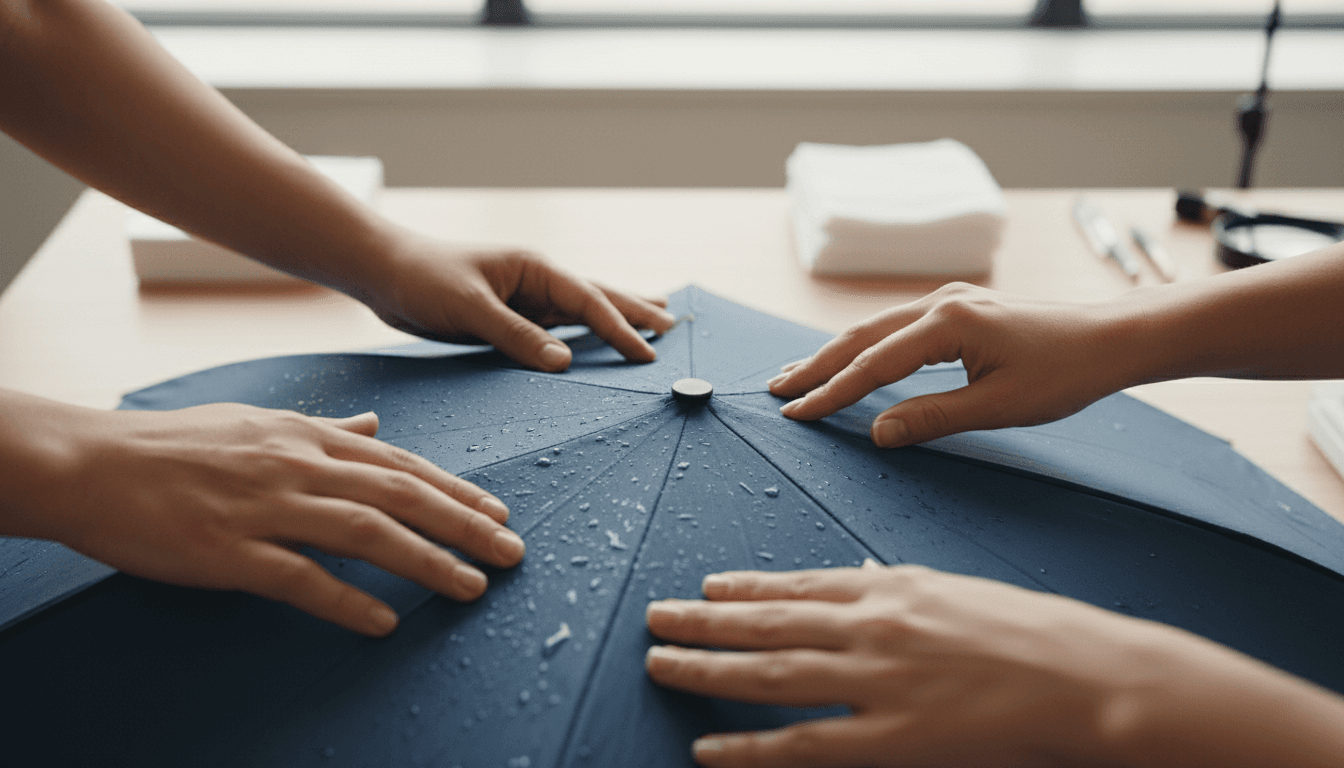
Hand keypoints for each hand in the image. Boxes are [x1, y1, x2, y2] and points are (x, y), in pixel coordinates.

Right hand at [2, 392, 525, 636]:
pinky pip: (299, 580)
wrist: (94, 463)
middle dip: (464, 525)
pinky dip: (346, 601)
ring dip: (427, 561)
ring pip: (366, 533)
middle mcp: (299, 466)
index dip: (455, 490)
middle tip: (512, 552)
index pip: (400, 465)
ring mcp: (266, 508)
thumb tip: (377, 425)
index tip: (498, 512)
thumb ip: (326, 427)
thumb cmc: (178, 444)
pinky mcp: (229, 552)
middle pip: (401, 497)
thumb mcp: (260, 422)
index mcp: (308, 437)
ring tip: (471, 587)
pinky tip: (383, 622)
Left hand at [361, 234, 676, 371]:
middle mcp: (536, 281)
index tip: (649, 353)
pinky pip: (555, 330)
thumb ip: (516, 336)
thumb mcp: (469, 308)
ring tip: (655, 321)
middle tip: (674, 326)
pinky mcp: (510, 317)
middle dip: (636, 311)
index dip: (621, 328)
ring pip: (581, 313)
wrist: (384, 272)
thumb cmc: (422, 279)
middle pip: (598, 298)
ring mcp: (525, 299)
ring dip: (616, 319)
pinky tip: (593, 344)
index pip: (589, 302)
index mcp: (534, 268)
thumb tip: (564, 363)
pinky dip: (582, 335)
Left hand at [645, 563, 1343, 767]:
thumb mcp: (955, 592)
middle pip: (765, 623)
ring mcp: (876, 681)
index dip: (741, 589)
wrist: (1090, 675)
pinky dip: (749, 748)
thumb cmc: (1031, 631)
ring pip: (768, 675)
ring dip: (706, 669)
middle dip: (701, 622)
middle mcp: (870, 625)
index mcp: (888, 587)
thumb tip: (851, 583)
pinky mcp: (892, 738)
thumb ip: (895, 591)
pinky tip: (709, 747)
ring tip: (660, 663)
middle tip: (655, 617)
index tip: (704, 588)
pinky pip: (803, 745)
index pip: (795, 585)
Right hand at [767, 283, 1137, 447]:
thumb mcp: (999, 406)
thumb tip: (878, 433)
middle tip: (776, 389)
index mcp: (949, 324)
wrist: (1111, 338)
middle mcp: (942, 303)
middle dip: (816, 365)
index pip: (873, 365)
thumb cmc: (1065, 373)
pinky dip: (864, 346)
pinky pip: (896, 326)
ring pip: (875, 328)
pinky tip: (850, 358)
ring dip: (835, 353)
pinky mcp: (958, 307)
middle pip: (861, 336)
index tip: (797, 413)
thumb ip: (933, 418)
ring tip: (798, 374)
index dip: (831, 393)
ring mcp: (949, 300)